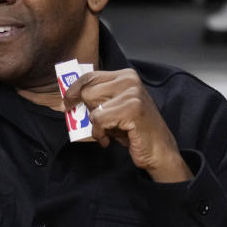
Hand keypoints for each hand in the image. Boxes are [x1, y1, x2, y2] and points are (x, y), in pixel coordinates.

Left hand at [63, 69, 191, 182]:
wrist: (159, 150)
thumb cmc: (134, 131)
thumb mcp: (114, 109)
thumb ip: (97, 100)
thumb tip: (68, 100)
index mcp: (125, 76)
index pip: (89, 76)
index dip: (73, 90)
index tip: (66, 103)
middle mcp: (129, 80)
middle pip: (87, 92)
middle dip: (88, 111)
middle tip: (99, 124)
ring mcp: (132, 93)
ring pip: (92, 108)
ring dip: (96, 126)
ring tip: (109, 133)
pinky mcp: (131, 109)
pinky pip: (99, 120)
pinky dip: (100, 134)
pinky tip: (110, 140)